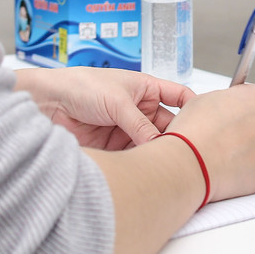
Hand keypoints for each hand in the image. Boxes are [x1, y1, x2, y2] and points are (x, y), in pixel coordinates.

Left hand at [14, 67, 194, 149]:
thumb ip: (140, 125)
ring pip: (151, 142)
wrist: (49, 103)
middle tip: (184, 152)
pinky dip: (140, 161)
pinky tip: (146, 167)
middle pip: (166, 125)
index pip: (177, 97)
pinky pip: (133, 154)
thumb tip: (159, 144)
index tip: (205, 121)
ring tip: (167, 163)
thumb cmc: (81, 86)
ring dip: (157, 151)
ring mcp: (127, 127)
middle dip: (174, 136)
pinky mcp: (114, 145)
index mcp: (144, 88)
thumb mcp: (118, 102)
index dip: (192, 107)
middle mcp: (138, 108)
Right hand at [163, 84, 254, 202]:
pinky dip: (248, 168)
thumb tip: (231, 106)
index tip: (245, 109)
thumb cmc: (193, 131)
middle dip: (253, 127)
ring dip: (251, 149)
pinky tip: (228, 167)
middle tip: (230, 135)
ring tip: (224, 154)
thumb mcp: (207, 99)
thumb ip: (229, 100)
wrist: (189, 163)